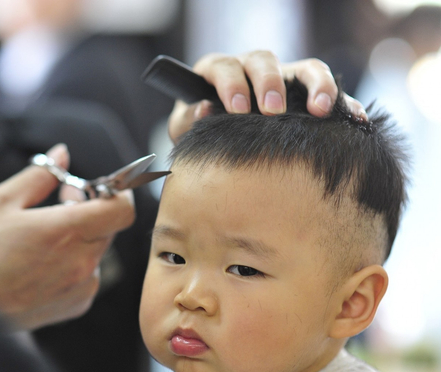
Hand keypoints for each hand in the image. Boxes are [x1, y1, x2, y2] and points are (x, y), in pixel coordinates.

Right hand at [0, 144, 135, 329]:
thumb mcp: (1, 202)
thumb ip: (39, 176)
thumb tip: (62, 153)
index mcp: (66, 230)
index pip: (123, 209)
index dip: (119, 193)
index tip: (103, 188)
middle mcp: (82, 260)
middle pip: (108, 226)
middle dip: (91, 210)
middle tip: (62, 201)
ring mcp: (81, 286)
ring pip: (97, 250)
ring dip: (81, 238)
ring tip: (46, 235)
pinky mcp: (76, 305)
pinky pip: (88, 275)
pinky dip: (74, 263)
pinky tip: (43, 263)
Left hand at [168, 51, 367, 142]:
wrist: (218, 141)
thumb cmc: (200, 130)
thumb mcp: (185, 127)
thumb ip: (188, 119)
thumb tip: (202, 110)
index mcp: (218, 71)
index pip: (224, 67)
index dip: (232, 85)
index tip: (238, 109)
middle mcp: (251, 67)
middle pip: (265, 61)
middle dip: (269, 83)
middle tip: (272, 110)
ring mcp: (283, 76)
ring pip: (304, 67)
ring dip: (315, 85)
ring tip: (320, 110)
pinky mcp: (306, 91)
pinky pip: (329, 90)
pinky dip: (344, 101)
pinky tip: (355, 118)